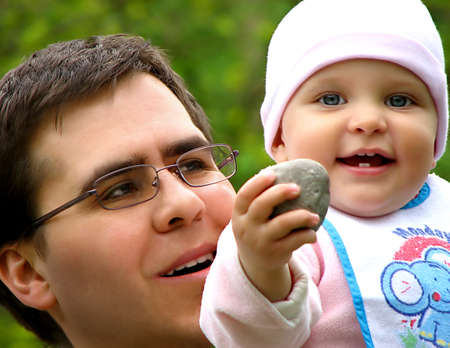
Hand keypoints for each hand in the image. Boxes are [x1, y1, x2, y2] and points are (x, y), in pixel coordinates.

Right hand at [232, 170, 318, 300]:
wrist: (255, 264)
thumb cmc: (258, 228)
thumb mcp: (251, 216)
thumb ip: (261, 198)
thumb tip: (287, 169)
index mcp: (239, 214)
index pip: (244, 195)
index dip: (257, 183)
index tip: (273, 173)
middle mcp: (246, 227)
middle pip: (261, 206)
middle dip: (279, 194)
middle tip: (297, 188)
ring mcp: (259, 241)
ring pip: (281, 224)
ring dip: (301, 217)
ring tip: (315, 215)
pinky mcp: (274, 254)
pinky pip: (294, 241)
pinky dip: (306, 235)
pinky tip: (312, 233)